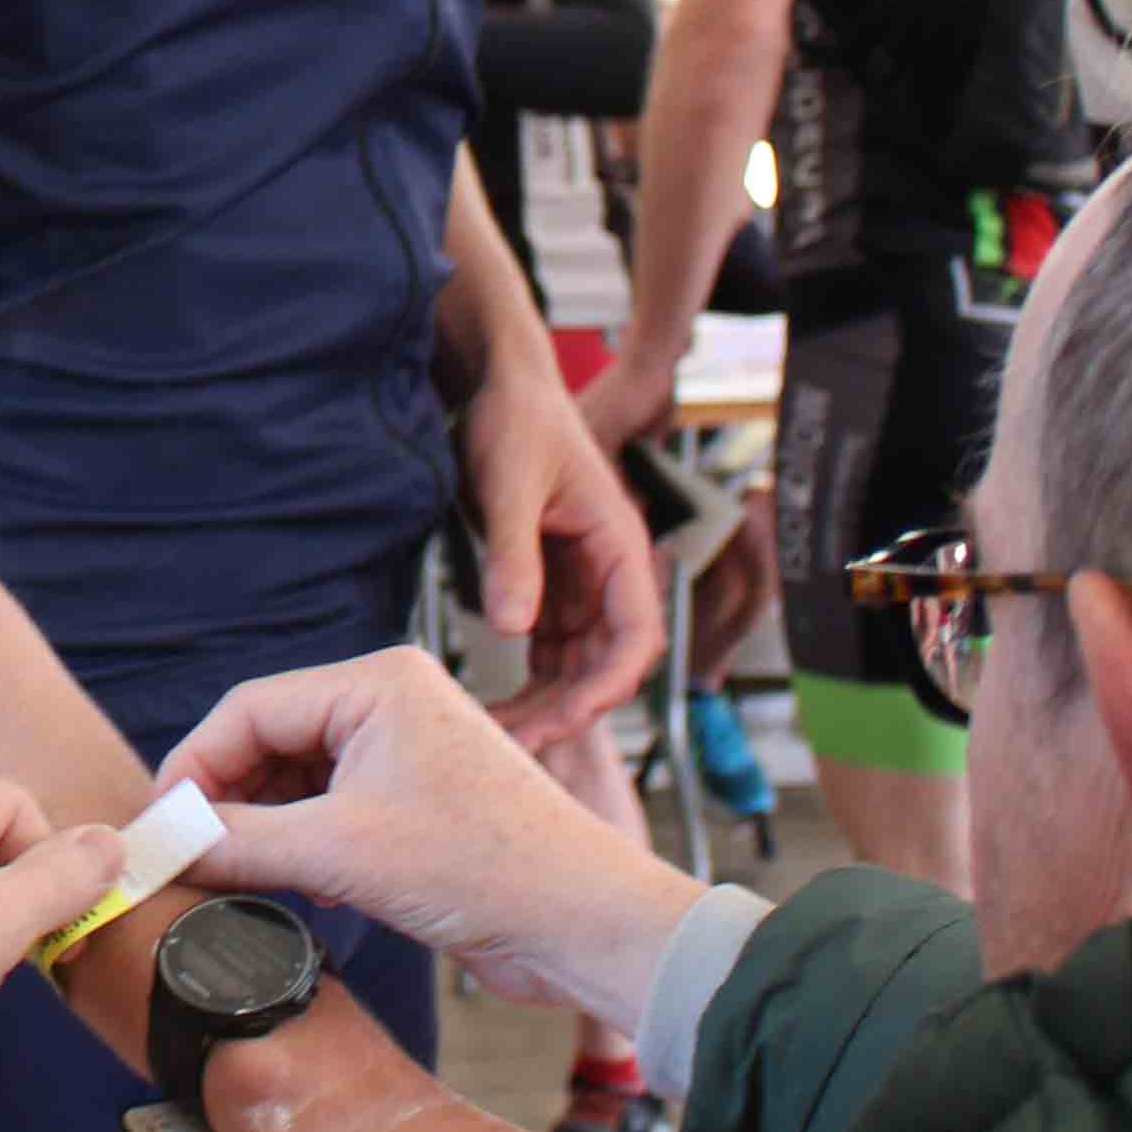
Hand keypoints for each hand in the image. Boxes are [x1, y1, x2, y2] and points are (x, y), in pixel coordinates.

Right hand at [163, 644, 697, 1022]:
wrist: (584, 923)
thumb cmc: (489, 866)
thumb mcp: (342, 853)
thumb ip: (242, 842)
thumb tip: (167, 845)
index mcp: (377, 683)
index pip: (250, 709)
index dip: (194, 767)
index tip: (159, 826)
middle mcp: (391, 706)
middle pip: (270, 741)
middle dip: (227, 800)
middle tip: (188, 856)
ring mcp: (406, 757)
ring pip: (298, 782)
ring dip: (265, 829)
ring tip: (242, 875)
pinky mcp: (418, 807)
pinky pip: (332, 813)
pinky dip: (303, 847)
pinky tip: (303, 886)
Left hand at [458, 352, 661, 740]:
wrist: (496, 388)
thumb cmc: (514, 419)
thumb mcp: (508, 483)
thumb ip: (512, 555)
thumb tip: (515, 630)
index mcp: (618, 543)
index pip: (638, 631)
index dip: (611, 682)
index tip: (569, 715)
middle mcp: (607, 570)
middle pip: (608, 660)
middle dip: (571, 707)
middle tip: (517, 744)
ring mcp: (579, 582)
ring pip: (578, 662)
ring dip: (548, 702)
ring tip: (500, 737)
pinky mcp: (548, 585)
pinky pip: (550, 648)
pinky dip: (529, 681)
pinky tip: (494, 705)